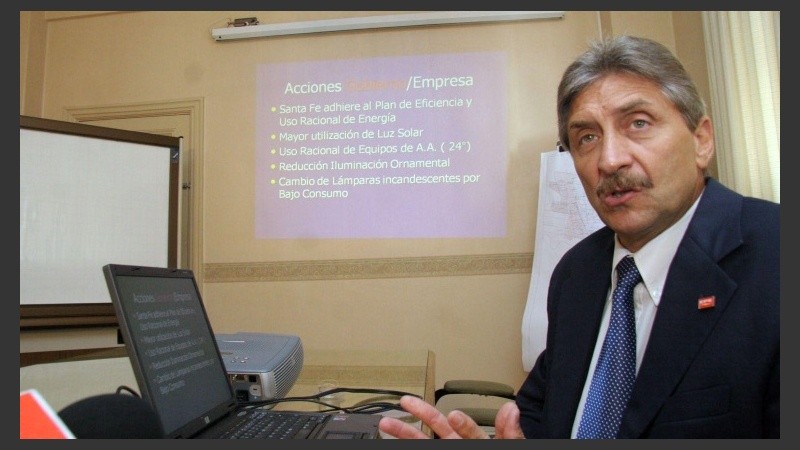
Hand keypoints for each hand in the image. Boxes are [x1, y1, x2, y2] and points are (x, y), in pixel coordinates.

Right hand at [378, 395, 524, 438]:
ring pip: (423, 441)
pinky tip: (391, 443)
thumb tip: (511, 410)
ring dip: (406, 433)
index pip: (466, 428)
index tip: (455, 415)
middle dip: (421, 413)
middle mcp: (458, 444)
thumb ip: (509, 431)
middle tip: (406, 400)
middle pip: (437, 427)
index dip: (462, 423)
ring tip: (387, 424)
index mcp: (475, 438)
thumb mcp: (511, 444)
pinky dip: (406, 447)